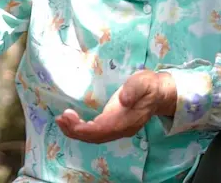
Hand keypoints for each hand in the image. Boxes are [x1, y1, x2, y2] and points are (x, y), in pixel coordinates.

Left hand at [55, 71, 176, 144]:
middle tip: (60, 118)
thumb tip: (123, 99)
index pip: (102, 130)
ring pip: (94, 137)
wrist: (159, 94)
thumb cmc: (149, 86)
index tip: (68, 117)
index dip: (83, 128)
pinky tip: (71, 122)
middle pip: (95, 137)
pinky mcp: (114, 125)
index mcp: (126, 120)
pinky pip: (95, 133)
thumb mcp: (143, 82)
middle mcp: (121, 129)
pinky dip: (81, 129)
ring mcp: (118, 129)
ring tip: (61, 121)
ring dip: (76, 131)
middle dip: (75, 130)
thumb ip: (133, 90)